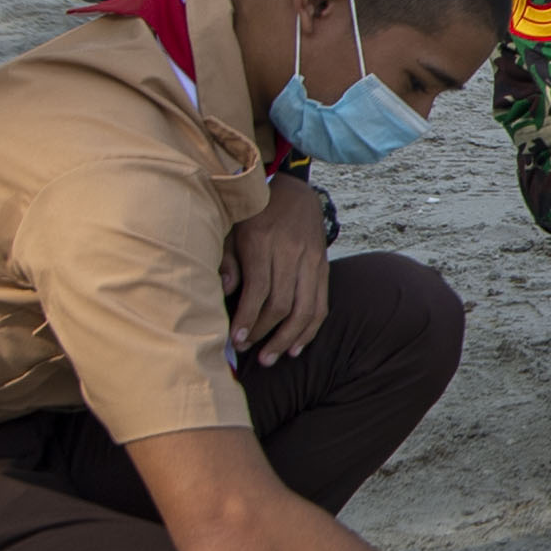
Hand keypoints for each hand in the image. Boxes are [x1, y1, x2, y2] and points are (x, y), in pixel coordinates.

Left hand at [221, 173, 333, 365]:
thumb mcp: (231, 227)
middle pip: (282, 304)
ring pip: (305, 309)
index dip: (248, 318)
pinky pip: (321, 305)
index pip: (259, 289)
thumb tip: (228, 293)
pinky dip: (310, 330)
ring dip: (287, 339)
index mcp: (263, 240)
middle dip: (264, 333)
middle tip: (248, 350)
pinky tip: (295, 347)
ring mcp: (312, 261)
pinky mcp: (324, 267)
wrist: (294, 191)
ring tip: (271, 358)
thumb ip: (227, 260)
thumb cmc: (253, 212)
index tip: (236, 339)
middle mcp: (291, 252)